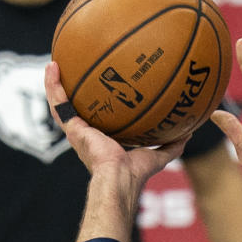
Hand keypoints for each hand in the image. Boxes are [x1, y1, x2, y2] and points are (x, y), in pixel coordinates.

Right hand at [43, 62, 190, 188]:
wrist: (119, 178)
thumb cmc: (135, 173)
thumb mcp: (157, 156)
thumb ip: (171, 145)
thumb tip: (189, 133)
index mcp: (104, 141)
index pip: (99, 120)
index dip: (98, 106)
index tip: (100, 89)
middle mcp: (87, 135)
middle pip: (78, 109)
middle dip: (75, 92)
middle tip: (73, 71)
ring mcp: (76, 132)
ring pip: (61, 104)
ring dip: (56, 84)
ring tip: (54, 63)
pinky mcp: (71, 128)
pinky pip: (57, 103)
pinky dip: (52, 85)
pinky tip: (52, 66)